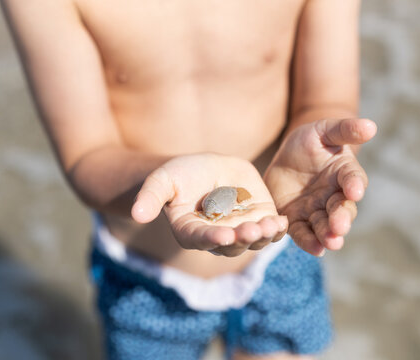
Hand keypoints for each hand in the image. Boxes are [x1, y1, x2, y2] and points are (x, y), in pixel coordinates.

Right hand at [132, 153, 287, 256]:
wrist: (204, 169)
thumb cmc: (179, 175)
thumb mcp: (162, 181)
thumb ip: (150, 197)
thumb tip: (136, 215)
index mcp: (192, 232)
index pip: (201, 239)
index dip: (212, 238)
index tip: (222, 235)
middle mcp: (217, 236)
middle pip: (232, 244)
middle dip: (242, 238)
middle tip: (251, 230)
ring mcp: (240, 229)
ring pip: (254, 240)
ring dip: (263, 236)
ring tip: (272, 226)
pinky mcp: (258, 217)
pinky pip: (270, 228)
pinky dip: (277, 228)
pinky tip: (283, 223)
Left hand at [264, 118, 376, 255]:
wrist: (285, 158)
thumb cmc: (309, 141)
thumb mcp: (324, 130)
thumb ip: (344, 129)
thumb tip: (370, 126)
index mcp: (344, 173)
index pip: (352, 179)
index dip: (354, 185)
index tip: (355, 190)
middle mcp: (334, 196)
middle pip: (341, 210)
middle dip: (341, 218)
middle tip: (340, 226)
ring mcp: (316, 210)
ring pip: (324, 226)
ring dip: (328, 235)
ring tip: (331, 243)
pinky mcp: (297, 220)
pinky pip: (303, 233)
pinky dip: (309, 242)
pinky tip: (315, 249)